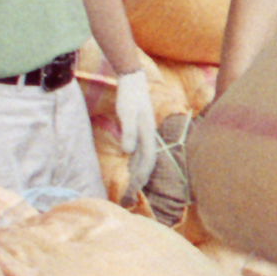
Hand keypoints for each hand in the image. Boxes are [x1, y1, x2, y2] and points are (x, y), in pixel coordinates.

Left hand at [111, 70, 165, 192]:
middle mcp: (149, 135)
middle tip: (132, 194)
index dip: (142, 176)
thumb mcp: (127, 113)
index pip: (147, 160)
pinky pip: (140, 151)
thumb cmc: (129, 96)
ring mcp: (146, 133)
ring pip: (144, 157)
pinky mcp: (140, 130)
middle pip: (147, 162)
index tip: (135, 189)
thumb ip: (129, 131)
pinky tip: (130, 167)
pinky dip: (135, 162)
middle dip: (141, 178)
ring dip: (138, 172)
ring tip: (131, 185)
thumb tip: (129, 151)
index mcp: (148, 133)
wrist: (133, 81)